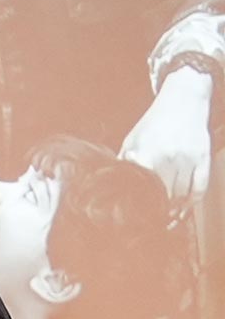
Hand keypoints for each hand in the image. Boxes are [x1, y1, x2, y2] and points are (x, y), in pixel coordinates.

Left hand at [121, 67, 213, 211]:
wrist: (184, 100)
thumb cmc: (155, 122)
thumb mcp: (132, 140)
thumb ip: (124, 162)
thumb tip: (114, 185)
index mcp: (147, 154)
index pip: (142, 190)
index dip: (140, 205)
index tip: (136, 215)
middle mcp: (169, 158)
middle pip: (163, 196)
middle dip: (157, 209)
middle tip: (152, 218)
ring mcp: (188, 159)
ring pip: (181, 195)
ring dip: (174, 208)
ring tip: (166, 215)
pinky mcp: (204, 158)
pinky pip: (200, 187)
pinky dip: (192, 201)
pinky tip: (184, 206)